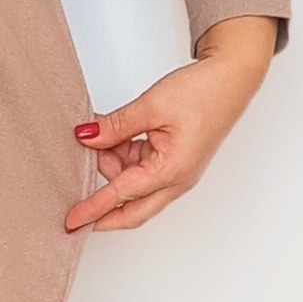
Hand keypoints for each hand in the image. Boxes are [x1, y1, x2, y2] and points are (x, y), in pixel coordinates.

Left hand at [64, 17, 276, 232]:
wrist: (230, 79)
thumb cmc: (203, 92)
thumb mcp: (151, 106)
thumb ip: (116, 126)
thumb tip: (87, 138)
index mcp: (172, 170)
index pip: (123, 196)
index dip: (93, 208)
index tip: (71, 222)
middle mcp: (176, 179)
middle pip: (131, 208)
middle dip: (101, 201)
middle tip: (74, 191)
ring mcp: (175, 171)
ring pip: (133, 184)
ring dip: (113, 164)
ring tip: (104, 132)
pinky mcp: (173, 160)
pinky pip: (140, 167)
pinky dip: (123, 154)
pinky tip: (114, 134)